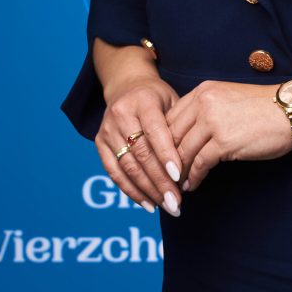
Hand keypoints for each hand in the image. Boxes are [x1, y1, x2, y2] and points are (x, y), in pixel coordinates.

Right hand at [95, 75, 185, 216]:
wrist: (127, 85)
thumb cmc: (157, 97)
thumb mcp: (172, 100)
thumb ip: (178, 125)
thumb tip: (192, 160)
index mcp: (143, 101)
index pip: (155, 132)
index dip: (166, 156)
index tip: (179, 177)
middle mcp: (121, 114)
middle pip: (141, 154)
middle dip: (160, 181)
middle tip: (176, 202)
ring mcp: (108, 129)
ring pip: (127, 167)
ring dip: (148, 191)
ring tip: (167, 206)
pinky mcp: (99, 142)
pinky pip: (114, 172)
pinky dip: (131, 191)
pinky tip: (148, 203)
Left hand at [164, 80, 291, 191]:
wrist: (291, 110)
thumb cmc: (262, 108)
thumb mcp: (227, 100)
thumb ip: (205, 111)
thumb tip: (186, 136)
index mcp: (203, 91)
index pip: (170, 118)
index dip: (162, 141)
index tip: (161, 158)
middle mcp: (204, 102)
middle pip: (171, 135)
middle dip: (165, 160)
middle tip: (163, 177)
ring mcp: (213, 121)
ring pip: (182, 151)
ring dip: (177, 172)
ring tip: (176, 185)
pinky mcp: (224, 141)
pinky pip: (199, 163)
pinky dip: (193, 177)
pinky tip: (193, 184)